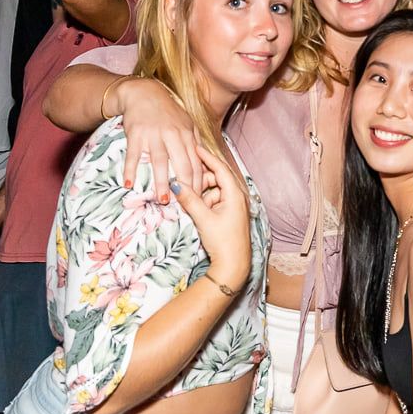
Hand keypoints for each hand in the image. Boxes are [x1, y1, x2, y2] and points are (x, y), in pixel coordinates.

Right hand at [114, 79, 203, 194]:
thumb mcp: (186, 123)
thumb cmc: (167, 112)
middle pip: (182, 165)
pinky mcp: (136, 134)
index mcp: (187, 134)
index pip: (196, 163)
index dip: (198, 182)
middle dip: (185, 186)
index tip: (199, 199)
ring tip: (162, 200)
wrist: (143, 93)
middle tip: (185, 206)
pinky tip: (129, 184)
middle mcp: (173, 135)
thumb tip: (205, 163)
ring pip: (160, 162)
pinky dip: (130, 170)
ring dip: (161, 182)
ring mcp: (154, 135)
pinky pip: (133, 155)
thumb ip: (195, 142)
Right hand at [173, 151, 250, 293]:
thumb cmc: (222, 241)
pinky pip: (215, 201)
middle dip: (201, 179)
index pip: (220, 168)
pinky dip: (205, 202)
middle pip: (216, 179)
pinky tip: (196, 209)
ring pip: (214, 191)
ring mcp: (234, 206)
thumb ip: (189, 200)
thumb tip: (175, 184)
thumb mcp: (203, 219)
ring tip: (189, 199)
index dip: (206, 157)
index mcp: (235, 194)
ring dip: (202, 193)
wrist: (233, 266)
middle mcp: (238, 197)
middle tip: (185, 181)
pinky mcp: (230, 215)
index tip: (194, 147)